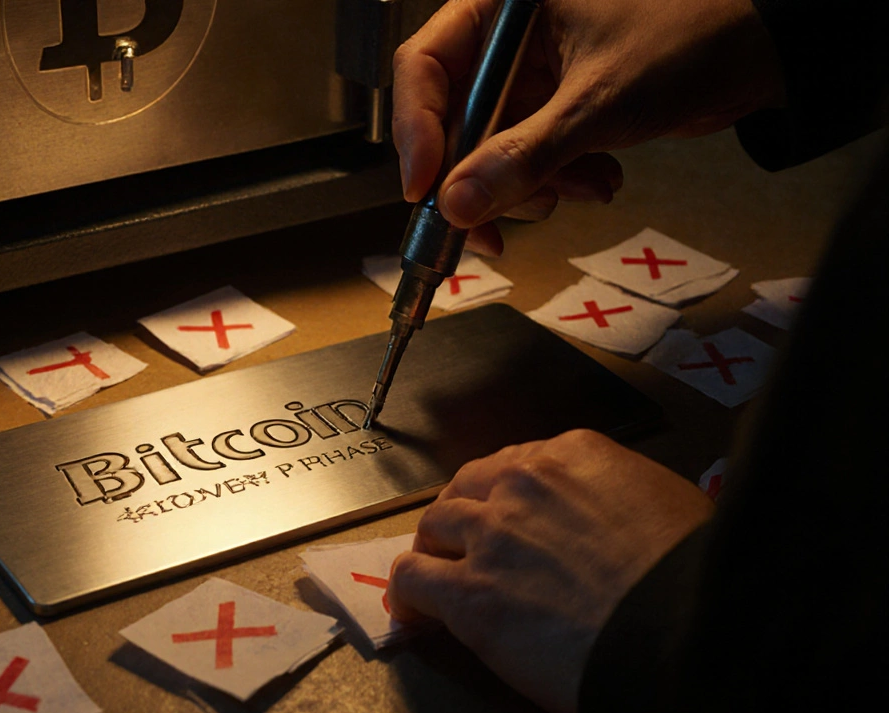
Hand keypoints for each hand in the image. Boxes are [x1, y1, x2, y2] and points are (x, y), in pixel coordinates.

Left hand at [387, 429, 712, 712]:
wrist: (681, 633)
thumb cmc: (690, 577)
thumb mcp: (668, 503)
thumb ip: (619, 495)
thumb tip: (612, 515)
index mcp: (574, 455)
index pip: (514, 464)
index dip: (503, 496)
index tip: (504, 516)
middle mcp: (523, 483)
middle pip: (466, 489)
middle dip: (462, 516)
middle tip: (463, 545)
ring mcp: (491, 534)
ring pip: (433, 526)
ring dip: (434, 550)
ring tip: (436, 575)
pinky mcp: (470, 591)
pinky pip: (413, 578)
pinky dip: (410, 593)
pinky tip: (416, 610)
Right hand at [393, 0, 785, 254]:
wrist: (761, 52)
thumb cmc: (690, 39)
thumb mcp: (597, 102)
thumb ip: (522, 156)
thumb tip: (457, 204)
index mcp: (504, 5)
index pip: (425, 66)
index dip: (417, 131)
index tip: (424, 188)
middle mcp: (508, 39)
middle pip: (452, 119)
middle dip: (476, 176)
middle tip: (484, 225)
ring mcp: (531, 76)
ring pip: (489, 149)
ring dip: (526, 187)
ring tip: (576, 189)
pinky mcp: (555, 107)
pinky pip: (527, 158)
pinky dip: (554, 181)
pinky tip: (597, 178)